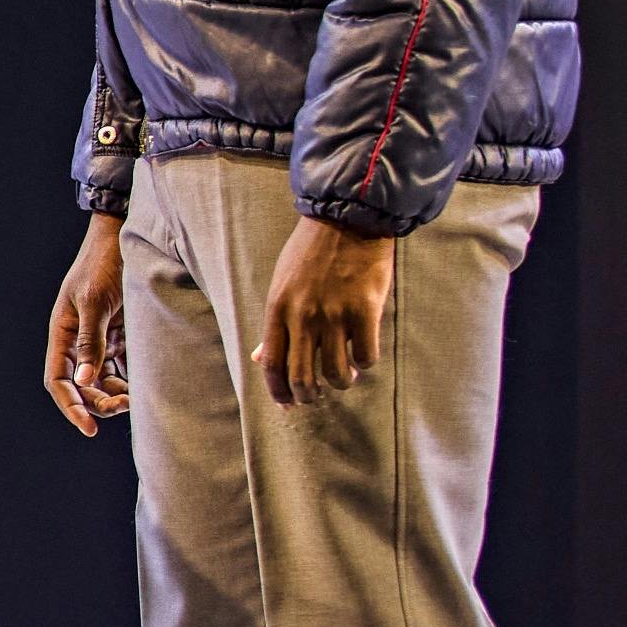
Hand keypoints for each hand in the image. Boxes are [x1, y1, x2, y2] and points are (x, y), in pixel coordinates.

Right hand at [41, 213, 128, 435]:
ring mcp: (98, 339)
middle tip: (126, 405)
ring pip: (102, 380)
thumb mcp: (95, 302)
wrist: (125, 239)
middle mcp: (76, 341)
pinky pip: (122, 367)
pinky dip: (131, 379)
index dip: (71, 407)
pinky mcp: (120, 335)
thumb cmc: (103, 265)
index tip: (89, 428)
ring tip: (139, 397)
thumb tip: (85, 381)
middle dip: (99, 402)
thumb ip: (90, 341)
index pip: (58, 381)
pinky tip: (146, 385)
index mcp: (62, 333)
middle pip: (81, 386)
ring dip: (116, 393)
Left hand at [254, 216, 393, 407]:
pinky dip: (365, 364)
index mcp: (278, 310)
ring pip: (336, 373)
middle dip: (309, 396)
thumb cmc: (311, 254)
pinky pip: (366, 356)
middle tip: (317, 396)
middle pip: (302, 376)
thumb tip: (261, 359)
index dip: (279, 392)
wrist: (348, 222)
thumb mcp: (282, 286)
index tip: (288, 404)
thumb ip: (275, 325)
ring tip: (345, 377)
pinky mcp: (365, 310)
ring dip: (341, 383)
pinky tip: (364, 357)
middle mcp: (303, 317)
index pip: (272, 365)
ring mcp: (335, 315)